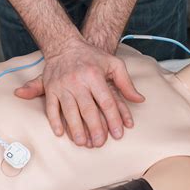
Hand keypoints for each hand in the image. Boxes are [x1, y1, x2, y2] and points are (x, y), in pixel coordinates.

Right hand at [15, 39, 144, 146]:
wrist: (65, 45)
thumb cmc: (92, 57)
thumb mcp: (114, 63)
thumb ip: (126, 83)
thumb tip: (139, 100)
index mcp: (95, 75)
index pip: (106, 101)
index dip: (113, 119)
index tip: (118, 133)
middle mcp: (78, 81)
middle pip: (88, 109)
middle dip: (95, 128)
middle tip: (100, 143)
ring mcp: (62, 86)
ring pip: (69, 111)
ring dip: (75, 128)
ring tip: (83, 143)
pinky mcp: (50, 89)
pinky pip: (51, 107)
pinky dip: (54, 121)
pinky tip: (60, 133)